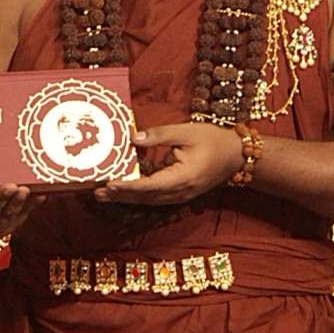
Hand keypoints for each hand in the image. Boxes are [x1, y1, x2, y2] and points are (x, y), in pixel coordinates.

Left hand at [94, 122, 244, 206]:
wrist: (237, 157)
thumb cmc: (213, 141)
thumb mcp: (187, 132)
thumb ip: (160, 135)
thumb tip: (134, 137)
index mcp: (183, 177)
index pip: (150, 185)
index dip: (128, 186)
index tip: (109, 184)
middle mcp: (180, 192)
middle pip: (146, 197)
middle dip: (120, 196)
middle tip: (96, 193)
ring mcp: (181, 197)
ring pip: (149, 200)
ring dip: (126, 198)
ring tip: (104, 195)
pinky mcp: (180, 195)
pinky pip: (155, 198)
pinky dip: (138, 196)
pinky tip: (124, 192)